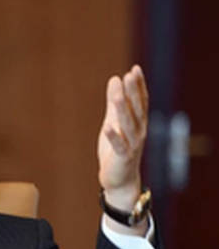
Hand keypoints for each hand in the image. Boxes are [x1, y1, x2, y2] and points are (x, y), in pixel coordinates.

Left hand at [97, 65, 148, 210]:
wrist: (119, 179)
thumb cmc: (116, 149)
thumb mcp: (113, 121)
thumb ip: (114, 102)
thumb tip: (114, 79)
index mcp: (138, 123)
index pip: (140, 101)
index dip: (138, 86)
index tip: (135, 69)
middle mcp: (139, 132)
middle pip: (136, 110)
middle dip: (133, 93)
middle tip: (129, 75)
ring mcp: (132, 145)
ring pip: (128, 125)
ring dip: (123, 110)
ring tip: (117, 94)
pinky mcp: (122, 158)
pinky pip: (119, 146)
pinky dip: (113, 137)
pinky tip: (107, 126)